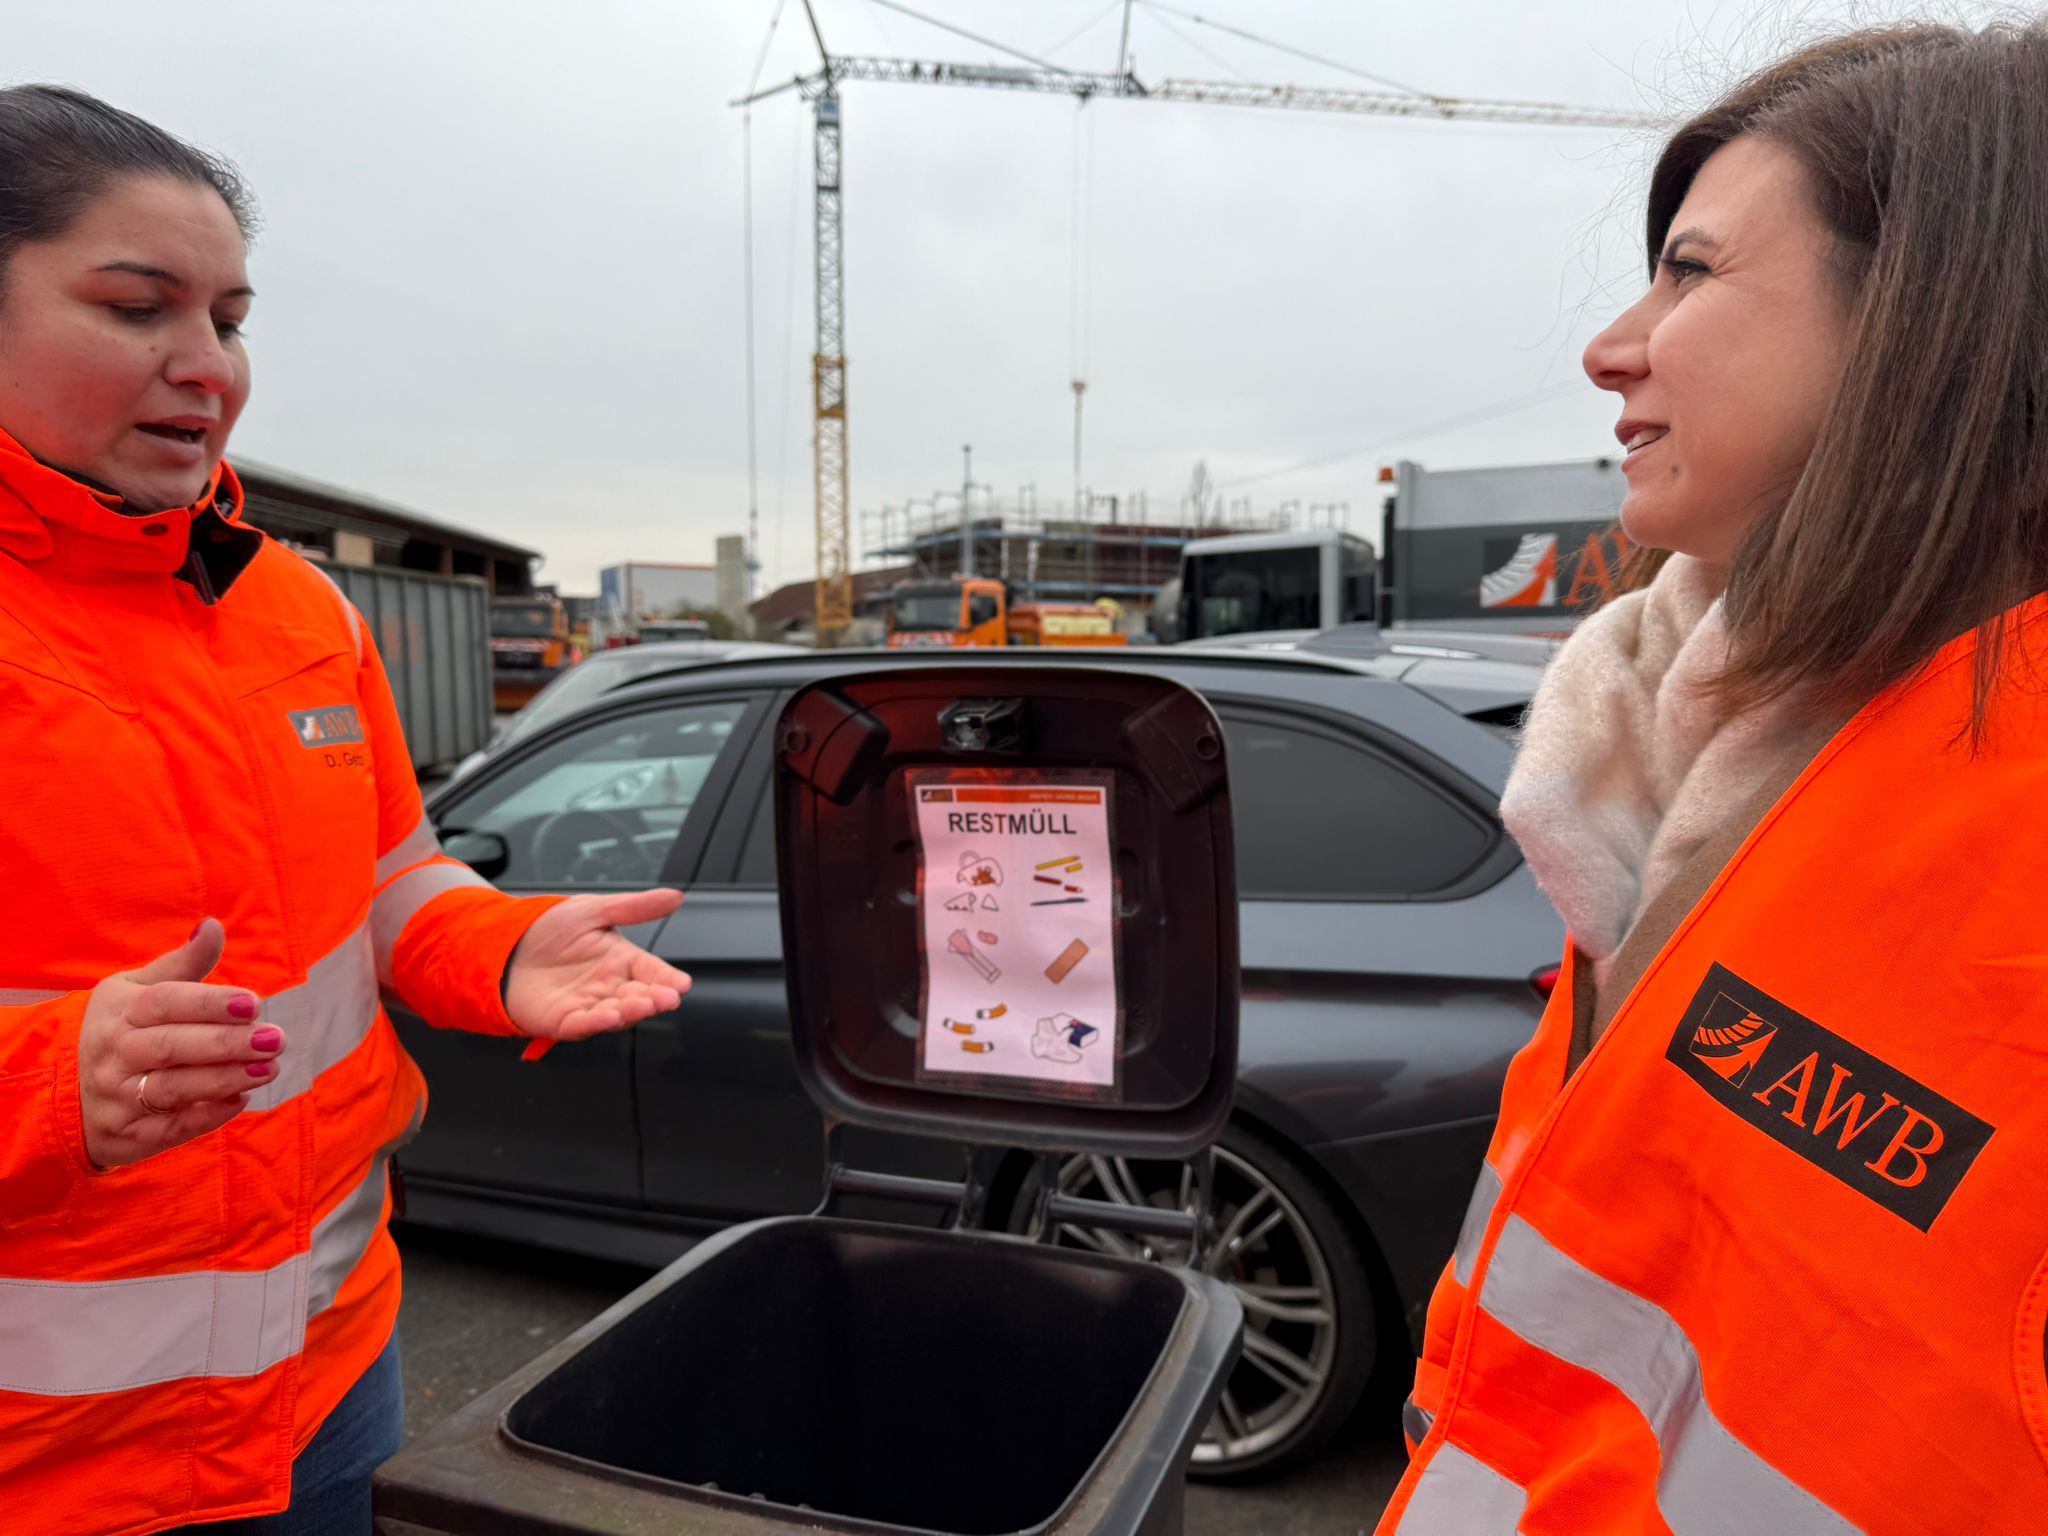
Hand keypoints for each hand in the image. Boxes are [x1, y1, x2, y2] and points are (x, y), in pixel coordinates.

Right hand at [77, 919, 286, 1169]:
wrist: (62, 1093)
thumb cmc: (120, 1030)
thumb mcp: (135, 990)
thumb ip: (182, 965)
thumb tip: (212, 926)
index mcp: (119, 1012)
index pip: (164, 1003)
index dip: (209, 1003)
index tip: (253, 1003)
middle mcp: (115, 1055)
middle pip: (171, 1047)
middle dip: (226, 1043)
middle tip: (275, 1038)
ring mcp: (117, 1098)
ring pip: (172, 1089)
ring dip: (224, 1080)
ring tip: (268, 1069)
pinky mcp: (127, 1136)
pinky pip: (168, 1130)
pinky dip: (205, 1117)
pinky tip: (241, 1100)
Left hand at [504, 889, 691, 1041]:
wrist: (505, 943)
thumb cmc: (550, 928)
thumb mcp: (595, 909)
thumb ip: (635, 907)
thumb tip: (676, 897)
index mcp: (622, 961)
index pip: (653, 972)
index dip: (668, 980)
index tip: (681, 984)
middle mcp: (609, 986)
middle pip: (639, 996)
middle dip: (655, 999)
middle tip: (666, 998)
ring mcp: (588, 1005)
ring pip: (617, 1014)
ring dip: (631, 1012)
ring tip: (642, 1005)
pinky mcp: (563, 1021)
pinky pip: (583, 1025)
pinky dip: (598, 1023)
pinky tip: (611, 1016)